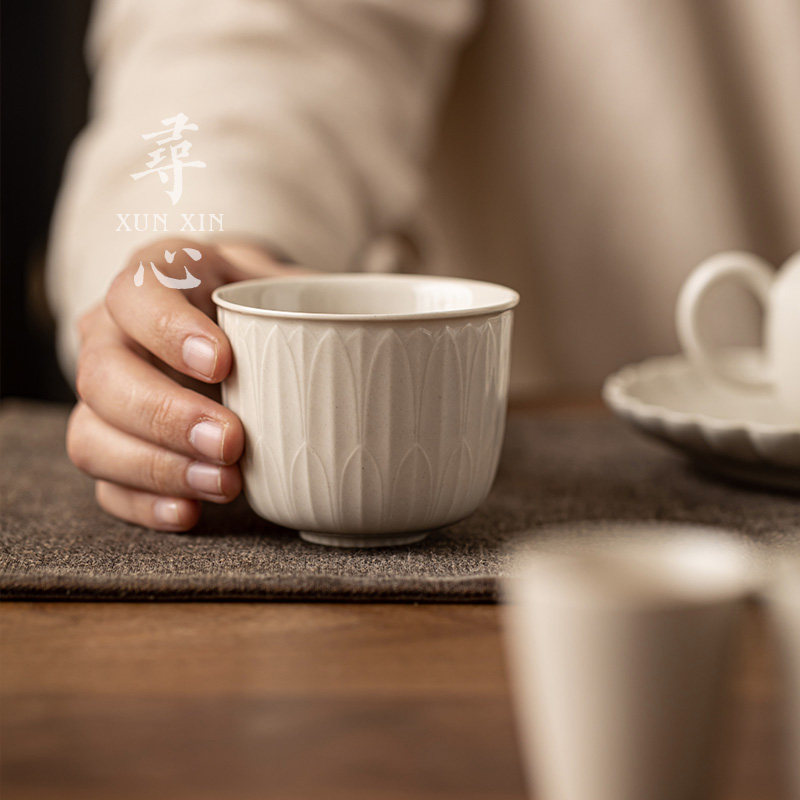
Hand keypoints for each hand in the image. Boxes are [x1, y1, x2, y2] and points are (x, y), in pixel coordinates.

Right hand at [67, 238, 294, 530]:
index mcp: (157, 277)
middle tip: (231, 440)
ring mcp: (105, 393)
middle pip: (104, 373)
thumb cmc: (263, 303)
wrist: (233, 326)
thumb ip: (318, 295)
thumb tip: (398, 329)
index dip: (170, 329)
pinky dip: (142, 502)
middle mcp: (114, 332)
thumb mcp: (288, 281)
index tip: (225, 363)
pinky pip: (103, 482)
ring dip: (157, 466)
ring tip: (225, 484)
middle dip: (166, 414)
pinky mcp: (110, 443)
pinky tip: (190, 511)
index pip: (138, 293)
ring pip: (91, 435)